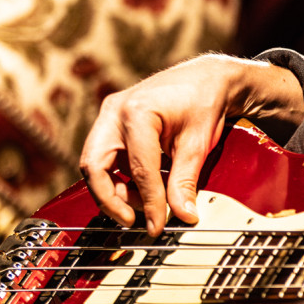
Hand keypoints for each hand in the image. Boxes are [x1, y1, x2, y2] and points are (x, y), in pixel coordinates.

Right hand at [79, 55, 302, 236]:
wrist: (208, 78)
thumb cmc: (205, 101)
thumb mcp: (198, 144)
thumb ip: (186, 182)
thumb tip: (183, 216)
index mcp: (137, 113)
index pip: (138, 169)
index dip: (148, 202)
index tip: (158, 225)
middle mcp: (115, 112)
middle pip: (95, 166)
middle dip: (111, 199)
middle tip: (133, 221)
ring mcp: (110, 116)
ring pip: (96, 164)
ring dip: (115, 190)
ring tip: (146, 205)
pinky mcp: (112, 124)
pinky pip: (106, 158)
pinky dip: (119, 177)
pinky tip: (142, 190)